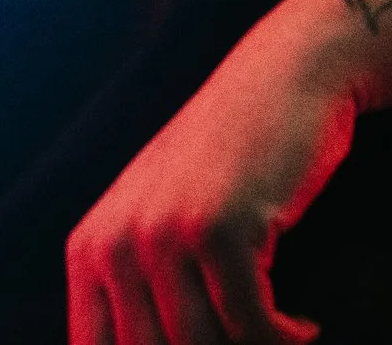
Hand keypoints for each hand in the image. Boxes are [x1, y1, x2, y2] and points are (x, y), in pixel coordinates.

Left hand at [67, 0, 357, 343]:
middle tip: (252, 342)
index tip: (210, 342)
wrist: (287, 74)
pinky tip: (302, 330)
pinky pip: (251, 325)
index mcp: (89, 248)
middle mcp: (115, 243)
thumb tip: (158, 343)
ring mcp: (165, 234)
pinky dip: (283, 338)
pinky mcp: (221, 229)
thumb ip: (138, 287)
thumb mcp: (160, 213)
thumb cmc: (230, 156)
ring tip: (282, 337)